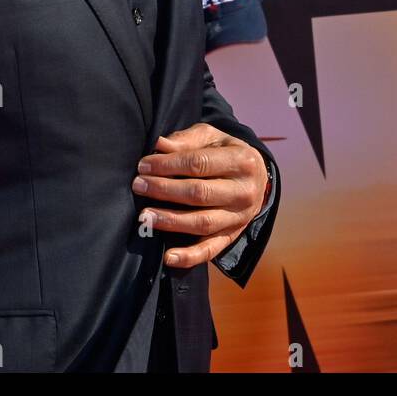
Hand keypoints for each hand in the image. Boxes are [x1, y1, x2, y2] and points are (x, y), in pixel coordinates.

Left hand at [133, 124, 269, 267]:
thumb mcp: (213, 138)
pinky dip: (189, 257)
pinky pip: (210, 250)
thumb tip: (160, 145)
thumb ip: (187, 141)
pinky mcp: (232, 236)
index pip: (199, 163)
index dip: (168, 164)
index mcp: (242, 161)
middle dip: (164, 189)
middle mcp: (244, 191)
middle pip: (199, 193)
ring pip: (202, 222)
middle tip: (138, 186)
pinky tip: (168, 257)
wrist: (257, 178)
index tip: (143, 165)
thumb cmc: (226, 153)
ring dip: (170, 221)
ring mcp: (240, 217)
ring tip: (145, 216)